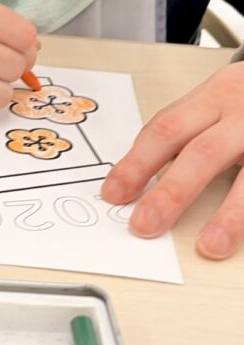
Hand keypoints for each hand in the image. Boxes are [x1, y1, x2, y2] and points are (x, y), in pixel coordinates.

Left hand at [101, 61, 243, 258]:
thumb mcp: (217, 99)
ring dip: (229, 214)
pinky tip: (238, 236)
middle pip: (203, 152)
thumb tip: (140, 175)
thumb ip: (185, 131)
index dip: (137, 163)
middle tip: (145, 224)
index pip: (166, 130)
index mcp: (213, 99)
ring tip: (210, 245)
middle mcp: (241, 115)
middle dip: (172, 192)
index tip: (114, 193)